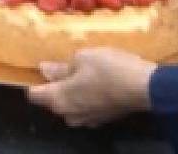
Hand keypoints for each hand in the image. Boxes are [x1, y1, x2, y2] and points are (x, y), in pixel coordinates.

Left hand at [28, 48, 155, 126]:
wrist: (143, 87)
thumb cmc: (109, 68)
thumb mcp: (83, 58)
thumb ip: (61, 67)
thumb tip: (43, 70)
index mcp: (59, 99)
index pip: (33, 95)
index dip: (34, 81)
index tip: (41, 68)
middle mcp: (68, 114)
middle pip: (52, 101)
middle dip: (55, 85)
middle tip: (66, 65)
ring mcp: (85, 120)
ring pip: (69, 106)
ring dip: (72, 92)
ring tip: (84, 73)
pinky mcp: (101, 120)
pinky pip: (85, 108)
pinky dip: (87, 98)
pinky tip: (98, 84)